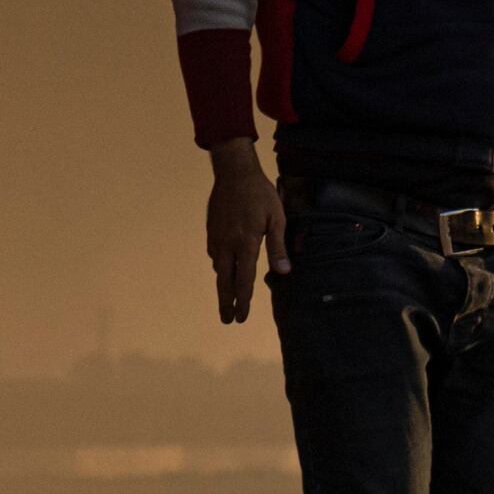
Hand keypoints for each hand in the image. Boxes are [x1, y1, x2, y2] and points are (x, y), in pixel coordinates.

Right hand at [205, 139, 286, 325]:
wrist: (233, 173)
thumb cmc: (260, 195)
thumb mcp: (276, 219)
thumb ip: (278, 247)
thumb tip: (283, 273)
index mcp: (245, 243)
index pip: (243, 280)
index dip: (243, 301)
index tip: (241, 317)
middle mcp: (227, 245)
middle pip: (224, 281)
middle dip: (226, 302)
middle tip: (228, 320)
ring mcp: (216, 238)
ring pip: (219, 268)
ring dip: (224, 283)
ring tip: (230, 296)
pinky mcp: (211, 231)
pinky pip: (215, 255)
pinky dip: (221, 265)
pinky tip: (227, 266)